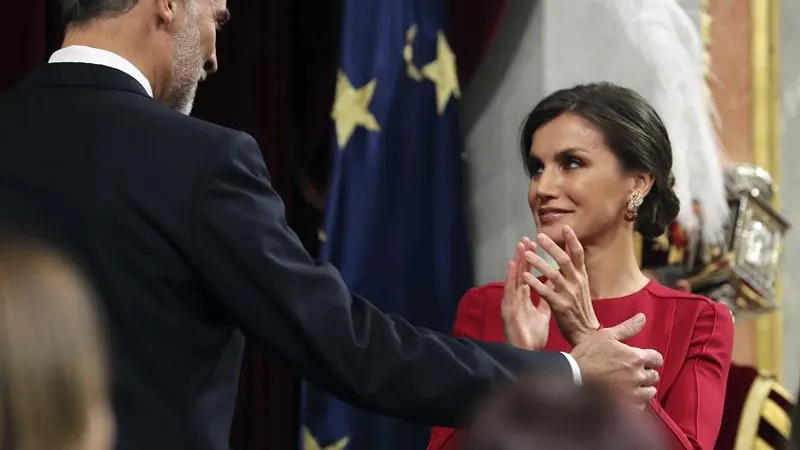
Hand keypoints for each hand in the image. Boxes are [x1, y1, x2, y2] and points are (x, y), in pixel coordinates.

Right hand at [501, 239, 550, 349]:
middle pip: (521, 273)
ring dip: (516, 261)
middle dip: (523, 255)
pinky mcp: (508, 310)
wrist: (527, 353)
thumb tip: (551, 287)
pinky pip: (510, 292)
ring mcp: (511, 302)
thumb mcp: (542, 314)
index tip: (535, 244)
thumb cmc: (531, 336)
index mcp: (525, 298)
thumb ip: (545, 300)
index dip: (531, 259)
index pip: (528, 275)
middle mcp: (517, 298)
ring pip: (514, 278)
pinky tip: (513, 265)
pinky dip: (511, 277)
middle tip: (526, 238)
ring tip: (520, 245)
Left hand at [521, 226, 598, 345]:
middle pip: (564, 260)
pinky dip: (535, 283)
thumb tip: (571, 251)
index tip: (565, 227)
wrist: (586, 333)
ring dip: (539, 263)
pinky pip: (545, 292)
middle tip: (539, 236)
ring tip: (527, 254)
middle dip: (551, 247)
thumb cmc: (580, 308)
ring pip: (553, 274)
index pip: (579, 254)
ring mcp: (568, 294)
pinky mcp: (560, 306)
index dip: (572, 240)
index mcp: (582, 277)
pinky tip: (525, 276)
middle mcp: (577, 283)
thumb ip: (575, 270)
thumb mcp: (581, 286)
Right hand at [570, 313, 662, 407]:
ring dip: (644, 388)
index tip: (647, 359)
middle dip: (647, 373)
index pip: (657, 358)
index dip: (653, 358)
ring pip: (649, 392)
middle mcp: (637, 375)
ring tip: (634, 385)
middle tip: (636, 371)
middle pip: (654, 376)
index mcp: (635, 357)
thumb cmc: (588, 354)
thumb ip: (627, 327)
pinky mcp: (625, 405)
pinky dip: (637, 402)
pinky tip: (628, 397)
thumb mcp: (606, 335)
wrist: (573, 377)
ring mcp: (632, 392)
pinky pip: (640, 406)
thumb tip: (643, 317)